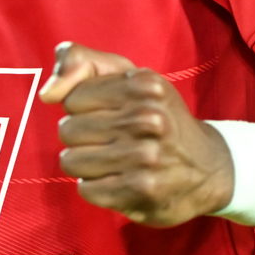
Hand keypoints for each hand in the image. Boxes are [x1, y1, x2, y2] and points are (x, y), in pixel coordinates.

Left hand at [37, 41, 233, 226]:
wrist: (208, 166)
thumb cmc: (156, 115)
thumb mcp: (128, 75)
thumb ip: (81, 63)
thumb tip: (46, 93)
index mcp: (143, 84)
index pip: (73, 98)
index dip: (82, 108)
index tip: (106, 113)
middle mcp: (148, 118)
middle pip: (68, 130)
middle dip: (81, 138)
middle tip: (109, 140)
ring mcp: (147, 157)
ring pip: (72, 161)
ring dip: (85, 165)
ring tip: (111, 162)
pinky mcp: (143, 191)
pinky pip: (86, 189)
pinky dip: (96, 187)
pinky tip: (118, 181)